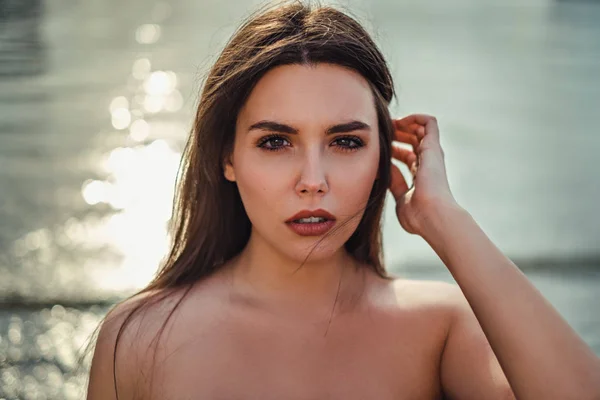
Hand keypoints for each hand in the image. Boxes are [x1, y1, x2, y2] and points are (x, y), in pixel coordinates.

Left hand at [389, 114, 458, 235]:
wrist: (432, 215)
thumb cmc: (416, 215)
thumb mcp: (399, 197)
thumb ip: (393, 182)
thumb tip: (381, 170)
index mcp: (420, 177)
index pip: (407, 157)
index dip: (392, 150)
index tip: (377, 147)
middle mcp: (427, 163)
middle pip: (413, 141)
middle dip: (396, 134)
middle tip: (380, 132)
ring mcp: (431, 155)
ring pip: (420, 130)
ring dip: (403, 124)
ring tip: (388, 124)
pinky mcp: (433, 147)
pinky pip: (429, 122)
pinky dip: (415, 117)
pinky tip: (399, 121)